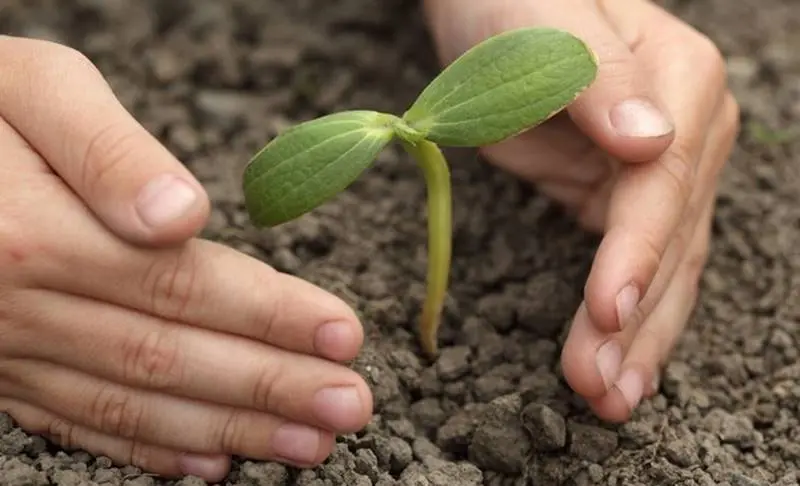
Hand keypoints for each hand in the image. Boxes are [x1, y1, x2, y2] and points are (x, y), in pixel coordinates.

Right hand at [0, 36, 371, 481]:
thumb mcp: (32, 88)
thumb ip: (106, 151)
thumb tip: (181, 214)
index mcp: (36, 237)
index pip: (182, 286)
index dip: (271, 315)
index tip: (345, 335)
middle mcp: (21, 309)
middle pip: (171, 358)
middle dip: (271, 387)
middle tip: (351, 408)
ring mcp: (7, 351)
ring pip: (135, 405)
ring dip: (230, 430)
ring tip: (309, 445)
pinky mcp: (0, 373)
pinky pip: (78, 423)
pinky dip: (150, 451)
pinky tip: (211, 464)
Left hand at [424, 0, 738, 419]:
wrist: (493, 3)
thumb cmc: (514, 3)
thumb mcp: (546, 25)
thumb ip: (597, 81)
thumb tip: (652, 141)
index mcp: (680, 82)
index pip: (661, 185)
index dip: (636, 253)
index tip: (606, 313)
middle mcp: (686, 132)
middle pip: (670, 240)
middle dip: (635, 319)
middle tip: (599, 389)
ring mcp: (660, 170)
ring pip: (662, 268)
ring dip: (638, 339)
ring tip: (609, 400)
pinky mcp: (621, 196)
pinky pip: (633, 266)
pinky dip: (624, 318)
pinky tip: (614, 364)